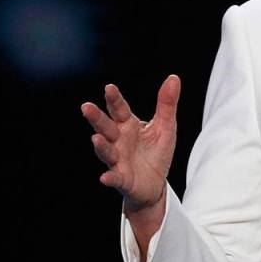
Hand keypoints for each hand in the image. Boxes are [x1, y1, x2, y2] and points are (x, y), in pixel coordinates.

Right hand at [81, 75, 179, 213]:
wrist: (154, 183)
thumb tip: (174, 78)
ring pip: (106, 151)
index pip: (120, 110)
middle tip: (86, 106)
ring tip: (95, 138)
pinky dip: (109, 177)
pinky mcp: (122, 179)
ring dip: (101, 145)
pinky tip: (105, 177)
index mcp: (128, 125)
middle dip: (97, 118)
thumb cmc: (156, 152)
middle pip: (106, 127)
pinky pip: (114, 177)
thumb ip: (167, 104)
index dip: (114, 99)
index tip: (109, 88)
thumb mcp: (166, 126)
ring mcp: (118, 160)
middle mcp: (119, 141)